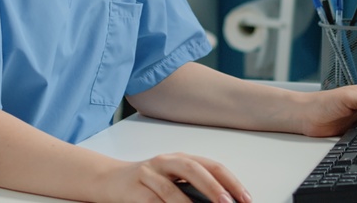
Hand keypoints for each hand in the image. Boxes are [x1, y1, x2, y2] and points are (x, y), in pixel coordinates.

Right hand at [98, 153, 250, 202]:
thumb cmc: (147, 182)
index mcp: (181, 158)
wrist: (110, 180)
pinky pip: (152, 202)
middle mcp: (166, 162)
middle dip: (212, 187)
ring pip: (170, 188)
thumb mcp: (173, 181)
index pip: (212, 165)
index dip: (231, 181)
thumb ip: (195, 188)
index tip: (246, 198)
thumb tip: (224, 200)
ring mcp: (148, 174)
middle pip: (192, 169)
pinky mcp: (134, 189)